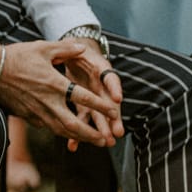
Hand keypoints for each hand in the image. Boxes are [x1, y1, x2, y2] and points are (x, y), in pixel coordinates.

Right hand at [0, 40, 121, 148]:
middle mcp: (48, 101)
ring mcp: (37, 111)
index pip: (84, 97)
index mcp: (55, 83)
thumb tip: (82, 47)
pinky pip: (46, 126)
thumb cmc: (17, 56)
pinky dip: (58, 130)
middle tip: (105, 140)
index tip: (114, 111)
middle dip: (92, 134)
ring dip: (78, 137)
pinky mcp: (27, 116)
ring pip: (61, 130)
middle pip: (74, 124)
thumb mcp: (42, 47)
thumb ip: (65, 49)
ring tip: (91, 141)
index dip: (102, 106)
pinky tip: (64, 131)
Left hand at [58, 37, 122, 151]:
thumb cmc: (76, 52)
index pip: (110, 79)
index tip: (117, 99)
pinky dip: (77, 132)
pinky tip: (73, 145)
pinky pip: (81, 120)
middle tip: (117, 133)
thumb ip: (75, 49)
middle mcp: (101, 88)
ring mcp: (93, 99)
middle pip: (109, 104)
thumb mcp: (76, 48)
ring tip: (105, 142)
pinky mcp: (82, 106)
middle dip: (113, 119)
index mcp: (102, 71)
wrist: (73, 57)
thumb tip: (77, 47)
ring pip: (98, 116)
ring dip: (101, 129)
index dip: (114, 88)